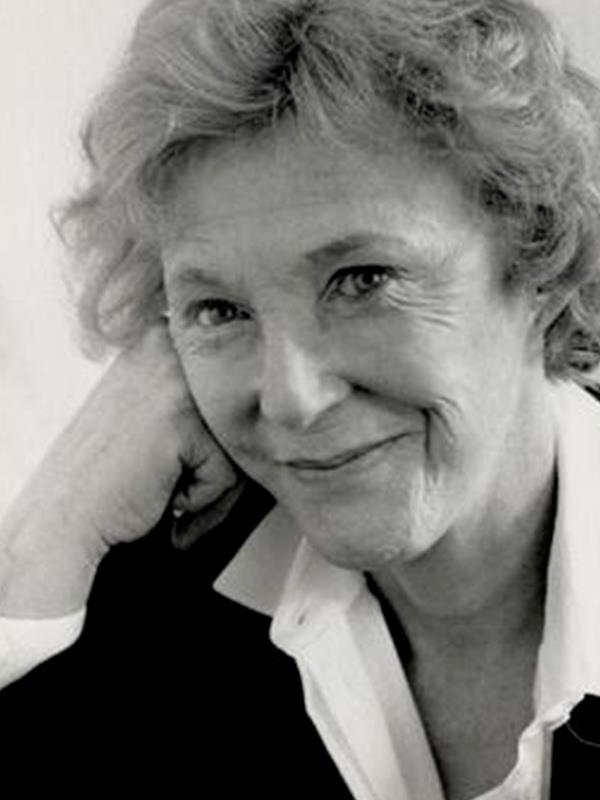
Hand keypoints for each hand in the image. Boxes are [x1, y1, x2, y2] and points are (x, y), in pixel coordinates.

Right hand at [0, 323, 243, 615]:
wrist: (66, 513)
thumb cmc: (115, 470)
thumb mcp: (154, 404)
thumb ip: (199, 387)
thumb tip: (278, 401)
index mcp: (162, 336)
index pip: (235, 381)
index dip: (219, 428)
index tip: (183, 446)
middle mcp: (169, 346)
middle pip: (242, 413)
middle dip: (217, 459)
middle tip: (170, 475)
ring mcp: (175, 380)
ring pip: (241, 443)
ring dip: (212, 481)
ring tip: (164, 484)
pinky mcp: (181, 421)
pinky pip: (228, 474)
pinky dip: (201, 499)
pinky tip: (161, 493)